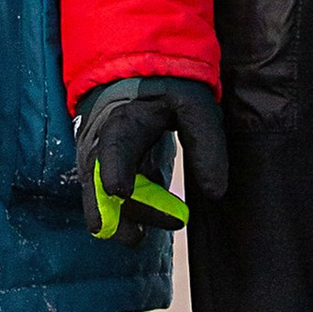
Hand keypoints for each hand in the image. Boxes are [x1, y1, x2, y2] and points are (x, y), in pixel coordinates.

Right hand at [74, 75, 229, 243]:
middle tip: (135, 237)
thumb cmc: (168, 88)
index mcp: (124, 118)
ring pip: (99, 194)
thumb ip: (206, 143)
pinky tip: (147, 213)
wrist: (138, 74)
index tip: (118, 191)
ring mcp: (98, 157)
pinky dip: (127, 207)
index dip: (113, 168)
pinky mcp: (105, 169)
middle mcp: (101, 140)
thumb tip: (214, 192)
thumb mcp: (194, 105)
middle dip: (113, 212)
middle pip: (99, 181)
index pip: (114, 145)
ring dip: (119, 216)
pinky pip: (108, 194)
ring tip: (138, 235)